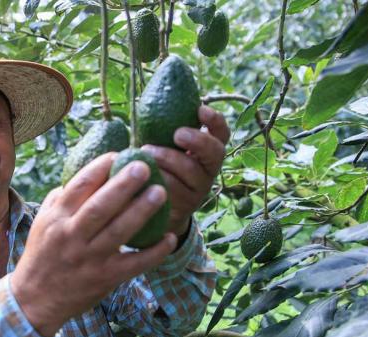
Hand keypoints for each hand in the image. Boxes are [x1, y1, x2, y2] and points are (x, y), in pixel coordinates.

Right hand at [10, 153, 177, 336]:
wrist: (35, 299)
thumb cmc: (42, 254)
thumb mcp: (44, 222)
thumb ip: (62, 198)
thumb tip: (87, 173)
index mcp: (57, 218)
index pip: (79, 186)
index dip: (100, 167)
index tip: (119, 154)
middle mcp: (72, 236)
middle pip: (100, 206)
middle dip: (123, 185)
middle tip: (144, 166)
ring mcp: (89, 258)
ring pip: (119, 231)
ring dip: (141, 211)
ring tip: (160, 192)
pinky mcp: (105, 278)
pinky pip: (134, 263)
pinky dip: (154, 252)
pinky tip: (168, 238)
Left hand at [140, 105, 230, 238]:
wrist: (154, 207)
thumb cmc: (158, 166)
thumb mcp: (163, 146)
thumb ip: (164, 129)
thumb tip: (155, 97)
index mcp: (206, 150)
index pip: (221, 133)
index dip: (215, 121)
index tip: (200, 109)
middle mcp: (209, 169)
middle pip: (215, 152)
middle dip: (198, 140)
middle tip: (178, 134)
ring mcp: (200, 189)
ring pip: (191, 171)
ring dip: (168, 158)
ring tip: (146, 150)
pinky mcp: (187, 206)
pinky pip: (175, 189)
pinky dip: (158, 177)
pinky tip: (145, 172)